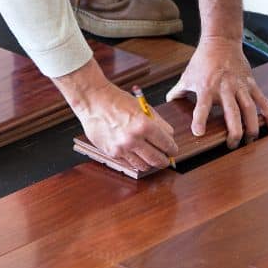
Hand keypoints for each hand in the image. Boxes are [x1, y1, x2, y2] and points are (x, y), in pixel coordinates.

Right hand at [55, 58, 176, 170]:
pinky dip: (136, 160)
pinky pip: (130, 163)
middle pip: (157, 160)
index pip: (167, 145)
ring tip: (150, 156)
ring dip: (150, 163)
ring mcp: (122, 148)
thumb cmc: (117, 101)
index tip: (173, 151)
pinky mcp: (112, 153)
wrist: (94, 101)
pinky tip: (136, 153)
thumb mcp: (144, 108)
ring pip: (144, 166)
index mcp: (144, 125)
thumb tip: (169, 137)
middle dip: (165, 161)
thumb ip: (159, 124)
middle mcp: (133, 139)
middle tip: (166, 159)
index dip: (173, 150)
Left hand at [166, 35, 267, 148]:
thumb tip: (168, 103)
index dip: (200, 120)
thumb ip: (177, 92)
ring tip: (251, 140)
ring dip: (252, 127)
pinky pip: (262, 101)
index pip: (202, 106)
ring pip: (250, 109)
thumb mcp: (186, 76)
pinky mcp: (251, 84)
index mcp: (206, 88)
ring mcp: (240, 86)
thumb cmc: (203, 60)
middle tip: (232, 145)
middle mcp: (225, 88)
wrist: (221, 41)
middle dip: (234, 131)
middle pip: (232, 113)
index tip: (199, 133)